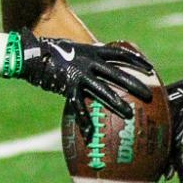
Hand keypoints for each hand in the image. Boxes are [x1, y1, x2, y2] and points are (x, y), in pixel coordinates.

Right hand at [9, 32, 153, 138]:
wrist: (31, 54)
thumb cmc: (51, 52)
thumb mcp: (73, 50)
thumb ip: (87, 57)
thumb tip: (97, 64)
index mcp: (92, 52)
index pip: (120, 54)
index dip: (136, 60)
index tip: (150, 69)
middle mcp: (89, 62)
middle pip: (117, 73)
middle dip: (134, 83)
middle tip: (149, 95)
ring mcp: (79, 75)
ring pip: (102, 90)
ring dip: (116, 102)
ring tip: (129, 114)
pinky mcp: (68, 87)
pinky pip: (79, 106)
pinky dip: (84, 120)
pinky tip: (90, 133)